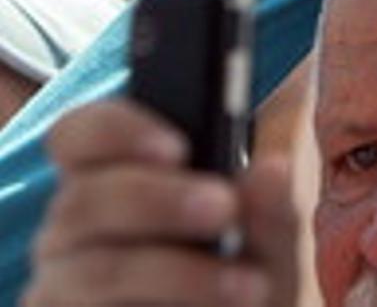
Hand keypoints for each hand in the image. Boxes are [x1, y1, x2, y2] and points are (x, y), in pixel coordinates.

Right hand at [22, 98, 298, 306]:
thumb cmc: (240, 272)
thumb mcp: (266, 239)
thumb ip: (268, 206)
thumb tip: (272, 170)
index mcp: (113, 172)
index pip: (79, 134)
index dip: (116, 130)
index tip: (177, 147)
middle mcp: (76, 224)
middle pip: (86, 198)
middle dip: (160, 200)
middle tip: (225, 207)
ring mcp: (65, 284)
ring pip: (97, 269)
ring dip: (177, 273)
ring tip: (248, 284)